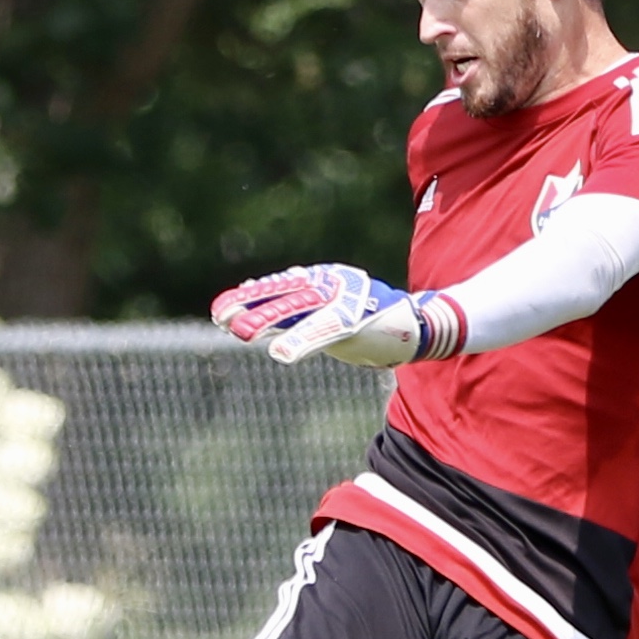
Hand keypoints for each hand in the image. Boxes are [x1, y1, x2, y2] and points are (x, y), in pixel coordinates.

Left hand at [210, 263, 461, 367]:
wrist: (418, 326)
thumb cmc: (371, 319)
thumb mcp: (331, 313)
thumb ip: (302, 311)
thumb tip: (262, 297)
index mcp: (323, 284)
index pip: (280, 289)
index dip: (251, 297)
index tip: (220, 308)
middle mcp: (330, 288)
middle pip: (284, 297)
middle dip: (251, 307)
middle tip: (219, 316)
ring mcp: (343, 302)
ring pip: (300, 310)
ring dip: (269, 321)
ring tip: (240, 332)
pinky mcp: (356, 322)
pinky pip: (324, 332)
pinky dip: (301, 342)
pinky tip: (280, 354)